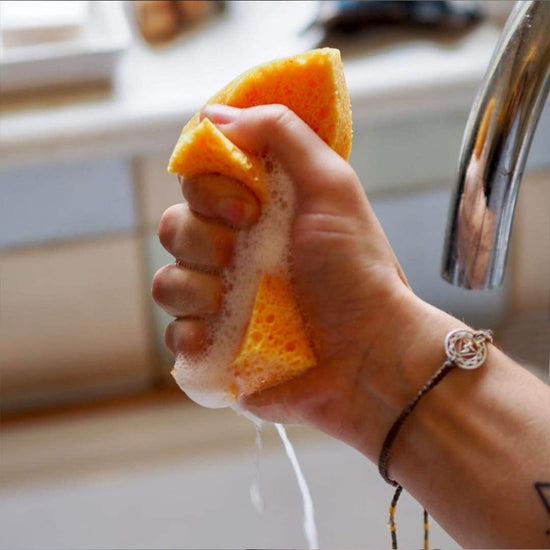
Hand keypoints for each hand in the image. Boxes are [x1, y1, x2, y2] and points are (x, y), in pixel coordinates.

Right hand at [153, 104, 447, 459]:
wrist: (371, 354)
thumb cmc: (358, 270)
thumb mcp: (330, 186)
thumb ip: (281, 135)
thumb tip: (215, 113)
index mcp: (258, 214)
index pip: (198, 183)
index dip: (208, 190)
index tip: (248, 207)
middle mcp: (236, 254)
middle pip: (173, 228)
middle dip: (203, 240)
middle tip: (243, 255)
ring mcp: (224, 302)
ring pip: (166, 282)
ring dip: (194, 289)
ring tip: (236, 304)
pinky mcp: (218, 346)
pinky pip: (173, 334)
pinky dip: (189, 336)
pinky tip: (217, 338)